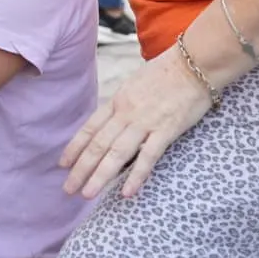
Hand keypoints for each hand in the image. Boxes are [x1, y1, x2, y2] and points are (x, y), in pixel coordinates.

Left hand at [59, 46, 212, 199]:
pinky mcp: (166, 130)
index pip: (90, 128)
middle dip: (81, 169)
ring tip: (87, 194)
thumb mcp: (136, 83)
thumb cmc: (168, 71)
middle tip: (68, 190)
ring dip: (100, 176)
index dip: (75, 148)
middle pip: (98, 144)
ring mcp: (146, 122)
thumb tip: (114, 120)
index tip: (63, 165)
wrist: (195, 62)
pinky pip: (148, 157)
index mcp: (118, 100)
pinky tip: (126, 193)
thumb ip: (124, 103)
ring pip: (117, 153)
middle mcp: (127, 112)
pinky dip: (136, 176)